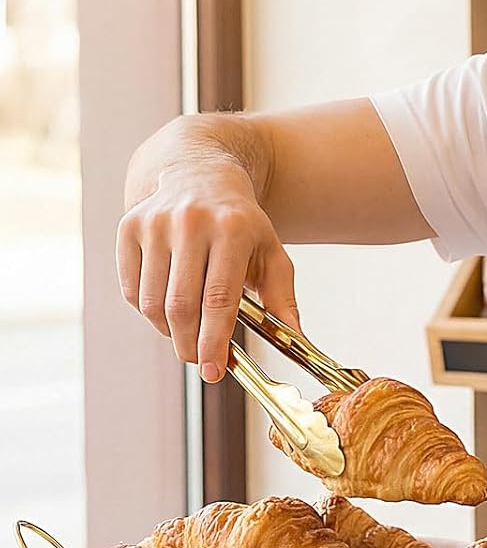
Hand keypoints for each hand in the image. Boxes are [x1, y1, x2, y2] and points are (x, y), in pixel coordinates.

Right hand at [117, 159, 300, 382]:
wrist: (201, 176)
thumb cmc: (242, 224)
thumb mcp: (271, 253)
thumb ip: (283, 297)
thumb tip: (297, 339)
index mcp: (233, 229)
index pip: (219, 299)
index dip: (214, 341)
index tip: (214, 371)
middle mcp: (191, 222)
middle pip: (182, 305)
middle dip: (190, 344)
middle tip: (199, 362)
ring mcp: (155, 223)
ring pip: (152, 302)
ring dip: (168, 331)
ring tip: (187, 333)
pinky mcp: (128, 228)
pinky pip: (131, 289)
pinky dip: (147, 311)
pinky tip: (167, 309)